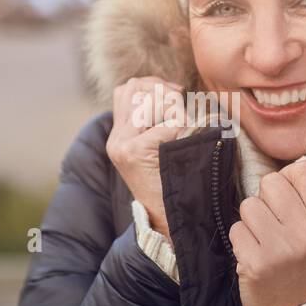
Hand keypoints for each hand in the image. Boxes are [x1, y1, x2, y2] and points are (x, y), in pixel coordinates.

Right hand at [106, 75, 187, 241]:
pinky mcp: (136, 152)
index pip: (127, 89)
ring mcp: (124, 145)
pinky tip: (188, 139)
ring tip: (185, 124)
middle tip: (182, 101)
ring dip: (175, 106)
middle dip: (164, 89)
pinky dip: (184, 126)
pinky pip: (169, 122)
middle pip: (136, 87)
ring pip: (152, 100)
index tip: (175, 94)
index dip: (153, 85)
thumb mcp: (156, 150)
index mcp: (118, 136)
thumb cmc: (172, 183)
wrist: (169, 220)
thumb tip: (169, 90)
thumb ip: (154, 124)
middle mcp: (117, 139)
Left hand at [229, 158, 305, 305]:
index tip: (292, 197)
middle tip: (277, 224)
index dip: (292, 179)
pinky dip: (242, 240)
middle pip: (272, 182)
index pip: (304, 171)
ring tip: (267, 240)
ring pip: (250, 204)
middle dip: (269, 199)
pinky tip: (256, 254)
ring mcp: (280, 249)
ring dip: (253, 220)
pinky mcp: (255, 263)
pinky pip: (237, 229)